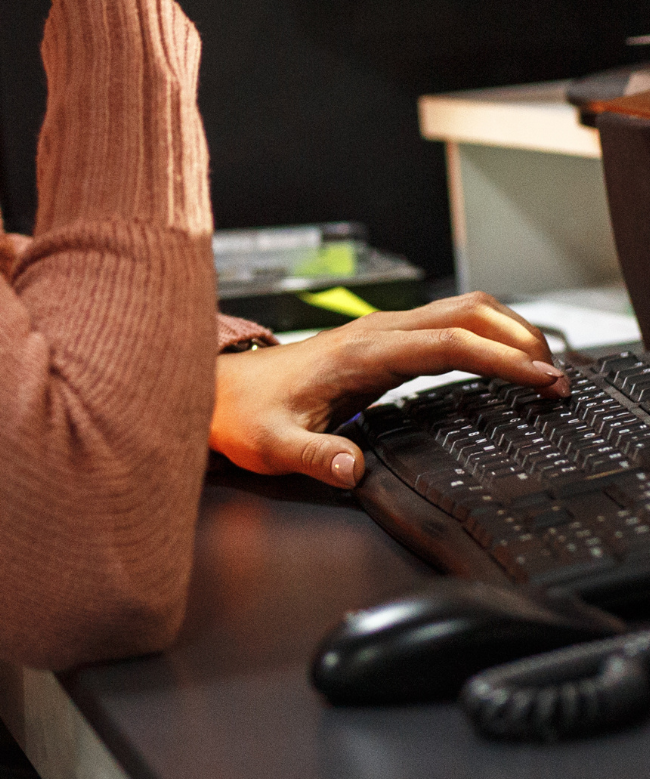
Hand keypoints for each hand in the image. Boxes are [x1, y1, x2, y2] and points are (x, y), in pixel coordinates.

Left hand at [210, 291, 570, 488]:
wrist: (223, 393)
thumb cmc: (248, 416)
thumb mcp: (274, 446)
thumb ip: (315, 456)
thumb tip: (352, 467)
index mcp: (363, 352)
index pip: (449, 343)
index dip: (501, 357)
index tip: (539, 377)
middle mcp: (378, 333)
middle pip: (466, 313)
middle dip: (518, 337)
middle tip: (556, 375)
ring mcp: (382, 333)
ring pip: (459, 310)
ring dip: (505, 329)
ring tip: (542, 365)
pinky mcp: (382, 343)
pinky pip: (446, 325)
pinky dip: (484, 335)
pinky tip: (499, 360)